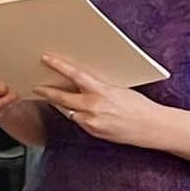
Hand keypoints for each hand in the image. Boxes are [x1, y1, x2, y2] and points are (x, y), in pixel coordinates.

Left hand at [31, 54, 163, 145]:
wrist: (152, 127)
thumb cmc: (140, 106)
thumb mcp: (119, 90)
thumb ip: (99, 87)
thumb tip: (82, 82)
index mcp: (102, 91)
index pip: (75, 75)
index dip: (59, 66)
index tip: (47, 59)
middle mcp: (93, 107)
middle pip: (61, 98)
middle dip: (47, 92)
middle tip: (37, 86)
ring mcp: (91, 121)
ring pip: (68, 111)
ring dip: (62, 105)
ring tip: (59, 99)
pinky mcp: (92, 132)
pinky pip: (78, 121)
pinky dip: (77, 115)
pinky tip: (82, 112)